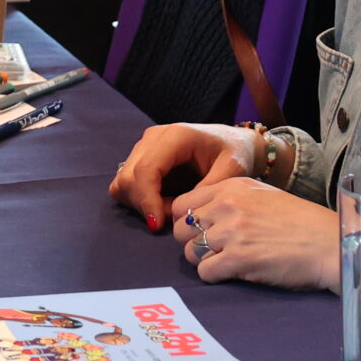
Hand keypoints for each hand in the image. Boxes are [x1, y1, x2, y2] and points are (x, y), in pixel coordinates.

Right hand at [108, 122, 256, 229]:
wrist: (234, 143)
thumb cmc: (236, 154)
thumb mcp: (233, 171)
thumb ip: (209, 189)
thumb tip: (183, 211)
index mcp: (175, 136)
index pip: (146, 169)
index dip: (147, 199)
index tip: (158, 224)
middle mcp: (152, 138)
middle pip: (129, 177)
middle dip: (146, 205)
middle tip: (173, 218)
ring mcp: (143, 147)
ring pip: (123, 182)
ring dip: (141, 203)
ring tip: (171, 210)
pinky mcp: (140, 158)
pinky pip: (125, 184)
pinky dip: (138, 200)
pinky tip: (162, 204)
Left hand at [170, 175, 340, 290]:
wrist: (331, 244)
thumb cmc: (300, 222)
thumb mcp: (262, 195)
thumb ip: (229, 199)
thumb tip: (197, 214)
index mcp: (231, 187)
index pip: (183, 204)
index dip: (187, 221)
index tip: (199, 232)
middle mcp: (227, 206)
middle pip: (181, 229)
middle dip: (192, 242)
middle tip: (212, 250)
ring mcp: (232, 232)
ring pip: (189, 252)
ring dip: (203, 261)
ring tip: (225, 262)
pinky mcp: (239, 259)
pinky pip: (205, 272)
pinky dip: (214, 276)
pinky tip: (232, 273)